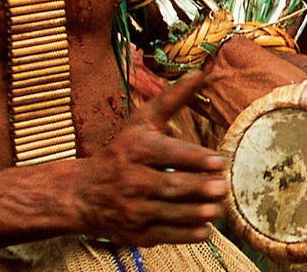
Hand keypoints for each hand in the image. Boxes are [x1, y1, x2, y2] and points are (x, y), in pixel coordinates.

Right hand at [71, 71, 228, 245]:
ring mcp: (132, 209)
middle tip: (224, 187)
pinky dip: (187, 234)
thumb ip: (172, 99)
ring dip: (197, 212)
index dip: (194, 158)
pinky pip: (165, 235)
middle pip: (170, 186)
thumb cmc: (120, 152)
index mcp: (135, 150)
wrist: (82, 195)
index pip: (167, 154)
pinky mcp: (134, 233)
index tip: (219, 161)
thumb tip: (201, 71)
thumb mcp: (140, 122)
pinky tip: (206, 228)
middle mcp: (131, 180)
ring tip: (218, 207)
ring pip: (169, 213)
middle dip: (199, 188)